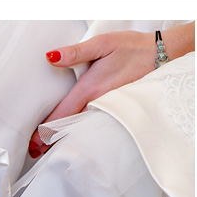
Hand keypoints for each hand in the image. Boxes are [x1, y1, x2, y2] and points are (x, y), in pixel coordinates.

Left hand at [28, 30, 155, 157]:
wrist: (163, 54)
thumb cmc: (132, 48)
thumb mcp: (103, 44)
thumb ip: (76, 52)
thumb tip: (51, 57)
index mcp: (90, 90)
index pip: (62, 115)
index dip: (45, 131)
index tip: (32, 144)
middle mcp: (98, 104)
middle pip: (69, 127)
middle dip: (50, 141)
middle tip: (33, 152)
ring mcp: (107, 109)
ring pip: (80, 128)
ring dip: (63, 139)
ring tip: (44, 149)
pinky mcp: (113, 109)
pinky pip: (92, 124)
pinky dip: (78, 133)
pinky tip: (70, 138)